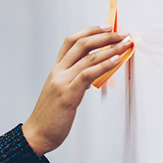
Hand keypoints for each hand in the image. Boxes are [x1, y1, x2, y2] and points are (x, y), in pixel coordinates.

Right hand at [23, 26, 132, 155]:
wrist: (38, 134)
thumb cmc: (50, 116)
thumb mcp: (63, 92)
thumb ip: (77, 80)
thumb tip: (96, 73)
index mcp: (56, 70)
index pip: (71, 41)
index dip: (90, 31)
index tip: (106, 28)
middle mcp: (58, 72)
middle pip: (81, 44)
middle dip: (104, 36)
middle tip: (121, 34)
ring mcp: (62, 82)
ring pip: (88, 57)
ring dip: (110, 48)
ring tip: (125, 44)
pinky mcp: (68, 95)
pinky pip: (88, 74)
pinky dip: (104, 65)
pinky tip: (116, 60)